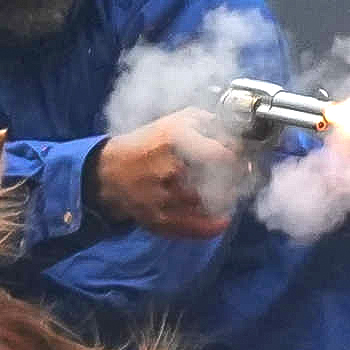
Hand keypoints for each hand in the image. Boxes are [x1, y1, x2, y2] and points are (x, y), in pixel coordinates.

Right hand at [94, 110, 236, 237]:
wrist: (110, 174)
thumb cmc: (146, 144)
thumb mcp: (174, 120)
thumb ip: (207, 121)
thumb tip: (235, 131)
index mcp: (174, 140)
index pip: (224, 154)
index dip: (238, 156)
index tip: (239, 156)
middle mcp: (171, 170)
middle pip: (222, 181)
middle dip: (235, 177)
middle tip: (238, 174)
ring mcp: (166, 198)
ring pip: (213, 204)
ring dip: (226, 199)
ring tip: (226, 190)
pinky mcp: (161, 221)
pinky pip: (198, 229)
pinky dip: (214, 225)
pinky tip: (222, 218)